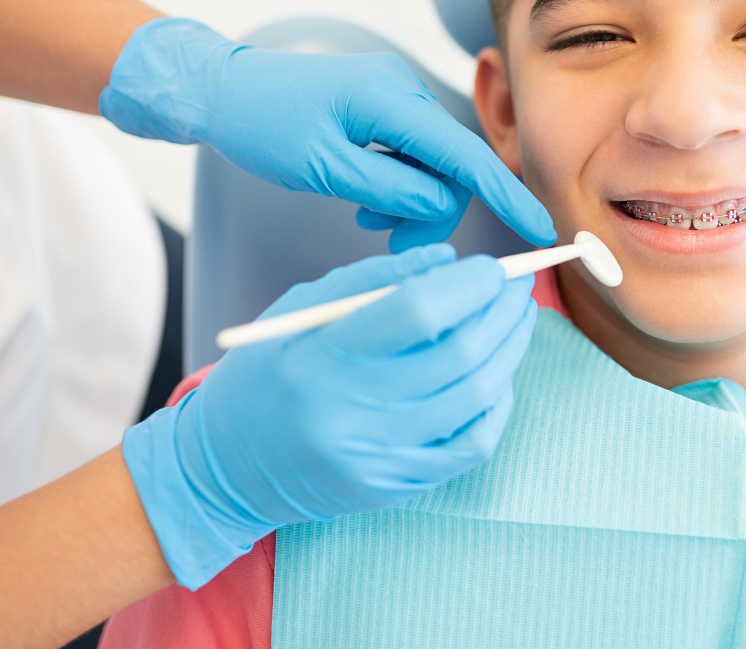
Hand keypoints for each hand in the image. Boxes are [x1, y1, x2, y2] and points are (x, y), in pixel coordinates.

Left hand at [99, 18, 554, 249]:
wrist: (220, 88)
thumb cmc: (261, 125)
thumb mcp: (323, 169)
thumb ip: (390, 188)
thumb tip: (440, 204)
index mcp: (390, 100)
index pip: (465, 155)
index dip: (505, 195)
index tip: (540, 229)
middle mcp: (402, 90)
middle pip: (451, 164)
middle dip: (434, 210)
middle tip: (396, 248)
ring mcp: (393, 94)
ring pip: (431, 162)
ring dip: (412, 201)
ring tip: (370, 221)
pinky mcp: (382, 103)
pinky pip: (411, 150)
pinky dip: (399, 183)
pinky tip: (368, 200)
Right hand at [121, 245, 535, 588]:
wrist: (228, 466)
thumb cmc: (266, 372)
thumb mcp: (301, 310)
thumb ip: (373, 279)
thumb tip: (449, 260)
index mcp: (322, 357)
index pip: (418, 313)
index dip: (469, 285)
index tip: (493, 267)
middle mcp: (352, 412)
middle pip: (458, 354)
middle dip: (502, 312)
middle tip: (518, 286)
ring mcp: (379, 456)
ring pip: (476, 397)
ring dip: (511, 351)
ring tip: (518, 320)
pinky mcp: (396, 486)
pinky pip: (472, 445)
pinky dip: (497, 404)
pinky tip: (498, 375)